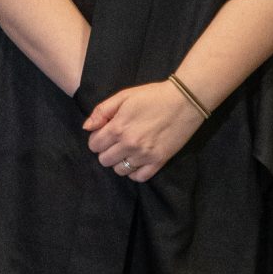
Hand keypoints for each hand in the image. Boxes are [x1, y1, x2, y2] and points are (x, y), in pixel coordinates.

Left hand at [84, 80, 199, 183]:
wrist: (184, 101)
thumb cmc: (152, 96)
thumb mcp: (123, 96)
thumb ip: (102, 111)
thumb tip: (87, 128)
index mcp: (118, 127)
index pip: (94, 145)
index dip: (97, 138)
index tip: (105, 133)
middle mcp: (129, 145)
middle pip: (104, 160)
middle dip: (106, 150)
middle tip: (116, 141)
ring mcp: (144, 155)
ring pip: (119, 171)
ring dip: (119, 161)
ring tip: (127, 150)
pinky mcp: (159, 162)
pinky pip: (138, 177)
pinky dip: (134, 171)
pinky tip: (137, 160)